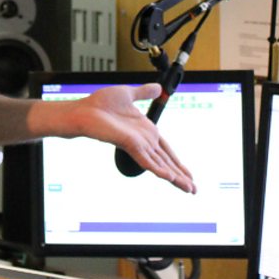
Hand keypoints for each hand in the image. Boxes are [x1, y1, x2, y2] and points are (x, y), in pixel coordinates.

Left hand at [65, 83, 195, 192]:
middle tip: (195, 190)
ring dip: (176, 177)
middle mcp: (144, 141)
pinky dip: (159, 168)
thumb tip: (158, 87)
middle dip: (182, 175)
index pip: (166, 150)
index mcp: (146, 131)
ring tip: (189, 189)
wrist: (84, 110)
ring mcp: (137, 145)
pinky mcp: (129, 145)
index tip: (189, 175)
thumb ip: (144, 92)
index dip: (178, 162)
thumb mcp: (129, 93)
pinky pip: (146, 160)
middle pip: (167, 162)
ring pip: (161, 165)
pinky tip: (170, 177)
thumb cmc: (100, 104)